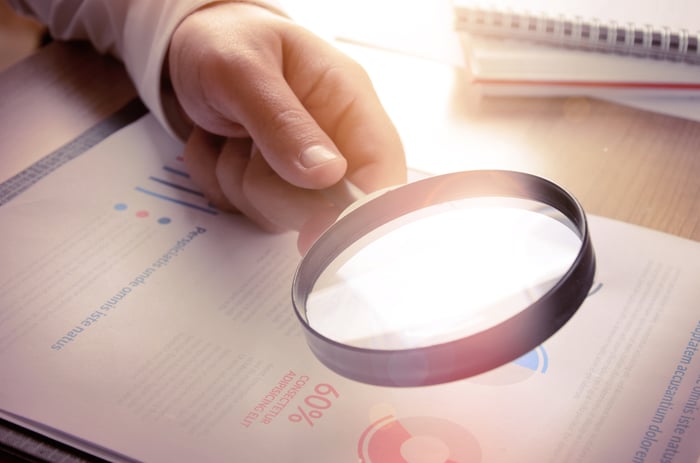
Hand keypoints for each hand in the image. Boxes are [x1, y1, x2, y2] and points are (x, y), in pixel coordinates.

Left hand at [168, 2, 406, 252]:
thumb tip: (327, 175)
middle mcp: (334, 141)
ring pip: (282, 217)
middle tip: (245, 140)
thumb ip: (283, 121)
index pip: (381, 170)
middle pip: (327, 208)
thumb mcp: (243, 69)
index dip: (358, 210)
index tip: (317, 226)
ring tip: (231, 133)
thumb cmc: (223, 40)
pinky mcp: (275, 187)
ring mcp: (304, 170)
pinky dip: (219, 185)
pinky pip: (247, 214)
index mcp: (348, 101)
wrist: (187, 48)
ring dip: (239, 181)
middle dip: (274, 187)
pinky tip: (219, 145)